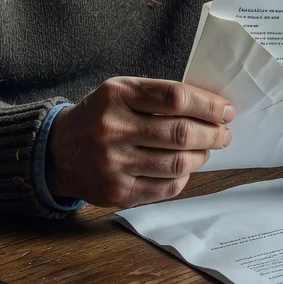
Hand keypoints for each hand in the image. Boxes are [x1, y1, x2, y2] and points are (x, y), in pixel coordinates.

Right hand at [46, 77, 233, 206]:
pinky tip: (185, 168)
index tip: (225, 110)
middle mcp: (113, 129)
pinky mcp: (117, 192)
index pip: (175, 97)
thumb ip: (159, 95)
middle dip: (212, 133)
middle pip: (180, 133)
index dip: (207, 104)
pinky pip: (166, 188)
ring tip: (207, 149)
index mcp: (117, 95)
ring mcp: (114, 164)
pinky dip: (184, 177)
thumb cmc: (100, 115)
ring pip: (178, 163)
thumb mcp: (121, 91)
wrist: (57, 151)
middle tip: (224, 133)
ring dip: (202, 156)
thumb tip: (210, 108)